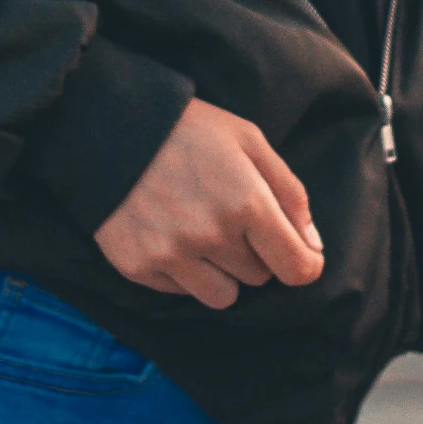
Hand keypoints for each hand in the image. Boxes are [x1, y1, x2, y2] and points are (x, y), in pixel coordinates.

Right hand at [94, 97, 324, 309]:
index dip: (304, 264)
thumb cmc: (189, 129)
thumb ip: (289, 192)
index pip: (296, 267)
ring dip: (222, 272)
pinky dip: (184, 272)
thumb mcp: (250, 140)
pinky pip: (182, 293)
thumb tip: (312, 246)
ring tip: (202, 231)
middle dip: (254, 252)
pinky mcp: (140, 267)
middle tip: (230, 216)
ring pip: (224, 296)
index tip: (299, 255)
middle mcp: (212, 235)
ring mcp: (174, 255)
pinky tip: (171, 233)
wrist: (110, 126)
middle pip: (259, 278)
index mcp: (248, 203)